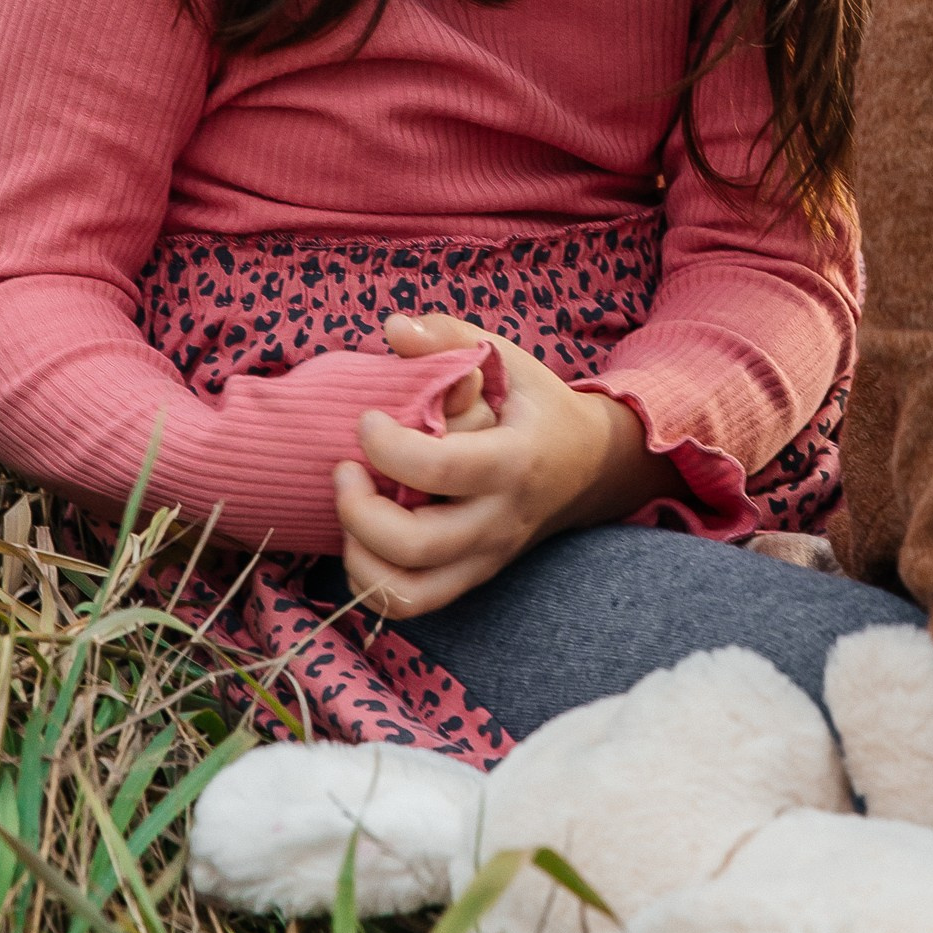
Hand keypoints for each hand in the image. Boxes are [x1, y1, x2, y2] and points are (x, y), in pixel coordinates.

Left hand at [332, 311, 657, 621]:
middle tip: (344, 468)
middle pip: (417, 544)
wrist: (588, 468)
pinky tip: (362, 536)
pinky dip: (368, 581)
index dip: (389, 446)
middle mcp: (499, 521)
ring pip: (408, 593)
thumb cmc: (534, 406)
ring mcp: (485, 558)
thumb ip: (450, 336)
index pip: (444, 469)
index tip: (367, 418)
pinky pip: (409, 603)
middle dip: (359, 510)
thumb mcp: (507, 359)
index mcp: (514, 461)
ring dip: (358, 556)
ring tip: (350, 507)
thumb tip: (393, 329)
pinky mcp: (469, 578)